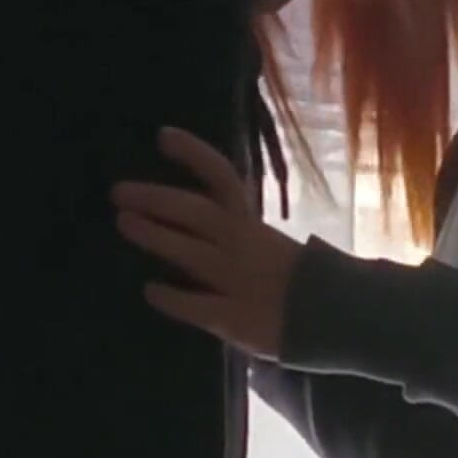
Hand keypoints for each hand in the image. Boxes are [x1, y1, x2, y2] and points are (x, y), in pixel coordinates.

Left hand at [112, 128, 302, 357]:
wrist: (337, 321)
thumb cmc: (301, 286)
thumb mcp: (271, 249)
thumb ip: (238, 238)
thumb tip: (198, 226)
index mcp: (252, 226)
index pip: (223, 179)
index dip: (193, 155)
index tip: (162, 136)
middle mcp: (243, 245)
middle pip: (195, 212)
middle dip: (156, 198)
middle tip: (119, 192)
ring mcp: (237, 281)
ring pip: (191, 252)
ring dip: (155, 235)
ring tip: (124, 223)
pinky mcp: (235, 317)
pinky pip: (197, 304)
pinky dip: (172, 297)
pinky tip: (150, 290)